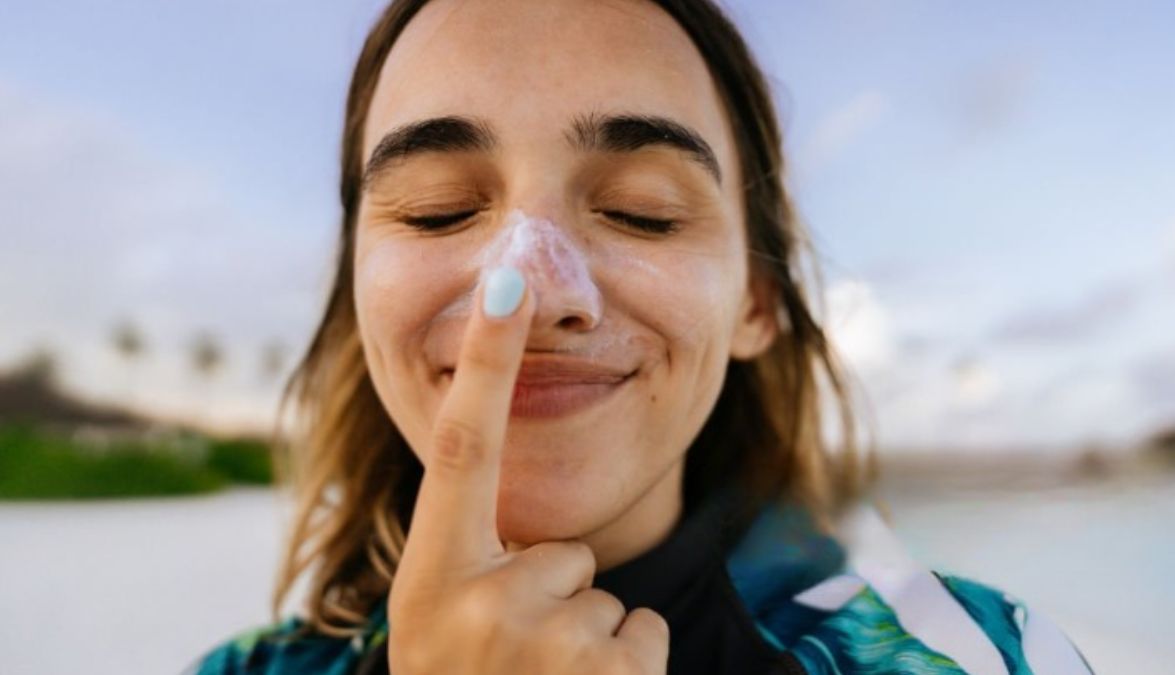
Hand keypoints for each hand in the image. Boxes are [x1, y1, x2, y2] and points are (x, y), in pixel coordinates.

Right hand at [387, 266, 668, 673]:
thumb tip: (525, 514)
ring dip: (586, 640)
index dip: (483, 362)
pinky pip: (641, 631)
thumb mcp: (435, 630)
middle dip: (556, 597)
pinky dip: (625, 665)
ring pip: (606, 596)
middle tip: (512, 663)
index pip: (461, 449)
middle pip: (565, 550)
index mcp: (431, 578)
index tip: (507, 281)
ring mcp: (544, 645)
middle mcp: (478, 604)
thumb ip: (471, 562)